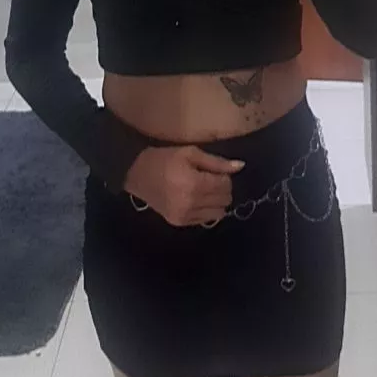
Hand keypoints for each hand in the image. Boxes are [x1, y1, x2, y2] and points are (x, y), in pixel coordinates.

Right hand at [124, 144, 244, 226]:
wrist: (136, 174)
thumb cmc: (164, 159)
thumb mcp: (190, 153)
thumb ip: (216, 162)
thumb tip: (241, 167)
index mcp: (194, 184)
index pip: (225, 185)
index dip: (224, 176)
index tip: (214, 170)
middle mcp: (191, 203)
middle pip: (224, 200)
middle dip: (222, 189)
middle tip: (209, 179)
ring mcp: (184, 216)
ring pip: (218, 213)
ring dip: (216, 201)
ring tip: (203, 190)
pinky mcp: (179, 223)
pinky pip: (205, 220)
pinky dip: (205, 210)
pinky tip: (194, 199)